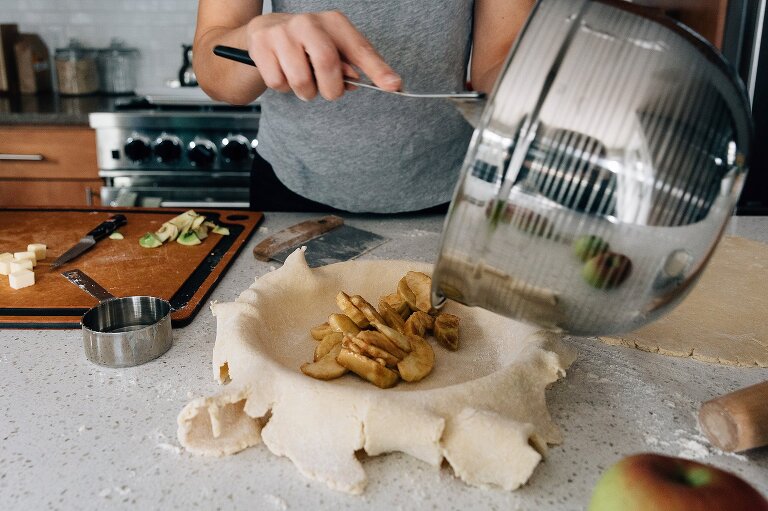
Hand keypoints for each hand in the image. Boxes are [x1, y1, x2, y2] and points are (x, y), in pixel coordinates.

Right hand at [245, 11, 401, 100]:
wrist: (262, 33)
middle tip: (327, 91)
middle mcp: (309, 22)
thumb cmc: (306, 46)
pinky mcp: (260, 45)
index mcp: (334, 23)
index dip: (377, 69)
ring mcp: (282, 32)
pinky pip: (278, 83)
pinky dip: (283, 88)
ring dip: (305, 92)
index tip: (394, 86)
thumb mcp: (332, 49)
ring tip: (302, 81)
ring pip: (301, 80)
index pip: (359, 48)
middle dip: (330, 89)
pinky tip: (283, 74)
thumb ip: (353, 67)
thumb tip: (379, 83)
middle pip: (327, 64)